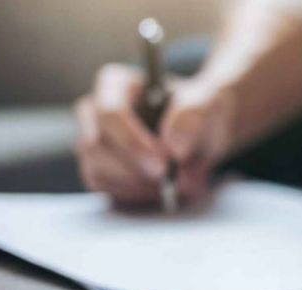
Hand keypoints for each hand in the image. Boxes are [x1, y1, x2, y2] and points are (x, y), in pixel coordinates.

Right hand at [74, 64, 235, 206]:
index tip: (163, 166)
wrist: (204, 134)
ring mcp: (93, 141)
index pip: (109, 113)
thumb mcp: (208, 105)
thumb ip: (192, 117)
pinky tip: (158, 191)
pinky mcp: (98, 167)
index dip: (133, 144)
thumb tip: (173, 147)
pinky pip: (103, 186)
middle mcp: (95, 111)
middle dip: (135, 170)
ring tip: (172, 186)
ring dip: (136, 185)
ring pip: (96, 169)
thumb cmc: (201, 111)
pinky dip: (132, 194)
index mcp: (116, 84)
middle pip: (96, 145)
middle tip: (171, 184)